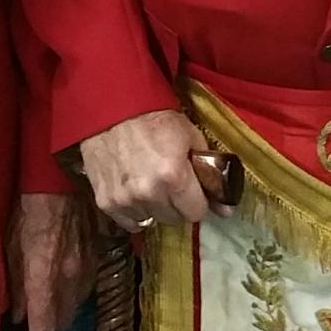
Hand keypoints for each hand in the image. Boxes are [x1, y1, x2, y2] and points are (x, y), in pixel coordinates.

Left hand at [8, 191, 95, 330]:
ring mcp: (88, 265)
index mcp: (43, 276)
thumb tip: (17, 314)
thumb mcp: (11, 245)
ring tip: (53, 303)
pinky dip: (77, 289)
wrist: (61, 178)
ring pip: (78, 302)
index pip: (44, 324)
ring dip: (65, 307)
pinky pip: (89, 283)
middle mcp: (69, 277)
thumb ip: (14, 282)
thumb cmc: (28, 208)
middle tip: (40, 323)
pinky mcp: (99, 253)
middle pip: (64, 318)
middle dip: (51, 326)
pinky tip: (68, 282)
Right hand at [78, 109, 225, 232]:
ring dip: (154, 207)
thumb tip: (225, 210)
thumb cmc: (156, 119)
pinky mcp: (105, 202)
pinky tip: (134, 191)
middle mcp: (149, 193)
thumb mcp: (192, 138)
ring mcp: (124, 200)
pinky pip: (128, 221)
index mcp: (174, 177)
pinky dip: (134, 211)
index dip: (197, 200)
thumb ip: (211, 175)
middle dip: (177, 204)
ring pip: (151, 220)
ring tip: (150, 183)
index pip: (195, 213)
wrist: (114, 108)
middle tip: (172, 184)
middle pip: (173, 219)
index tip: (193, 190)